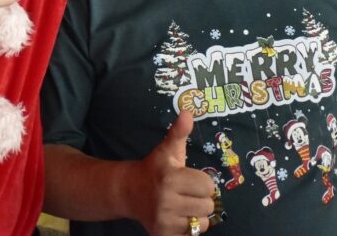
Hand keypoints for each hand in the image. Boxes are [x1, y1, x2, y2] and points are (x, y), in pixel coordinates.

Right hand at [126, 111, 214, 235]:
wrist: (128, 191)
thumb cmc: (154, 169)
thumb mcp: (167, 150)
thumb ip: (179, 132)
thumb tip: (187, 112)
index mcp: (170, 177)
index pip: (208, 186)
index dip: (201, 182)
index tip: (188, 179)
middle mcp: (166, 199)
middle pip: (208, 205)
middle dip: (199, 199)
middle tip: (185, 193)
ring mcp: (163, 218)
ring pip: (202, 223)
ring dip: (195, 215)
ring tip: (181, 205)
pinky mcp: (162, 233)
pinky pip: (191, 234)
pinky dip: (187, 228)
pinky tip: (176, 217)